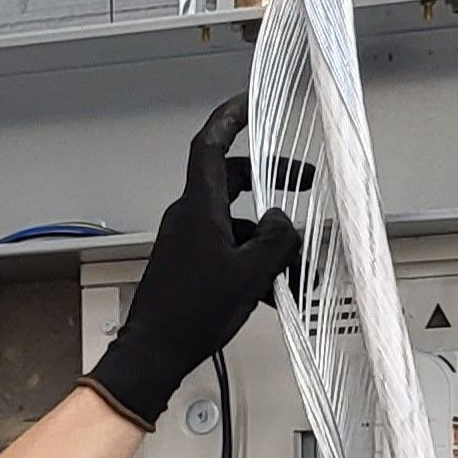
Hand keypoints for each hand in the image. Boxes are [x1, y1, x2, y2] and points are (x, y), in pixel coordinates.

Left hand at [81, 93, 301, 429]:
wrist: (154, 354)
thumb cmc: (192, 315)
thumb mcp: (250, 275)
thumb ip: (276, 240)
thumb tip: (283, 222)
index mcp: (200, 208)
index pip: (210, 144)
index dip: (230, 117)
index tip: (250, 102)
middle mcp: (190, 217)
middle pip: (232, 181)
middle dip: (270, 181)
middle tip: (302, 183)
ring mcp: (187, 241)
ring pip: (236, 224)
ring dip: (267, 241)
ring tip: (296, 270)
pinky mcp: (188, 264)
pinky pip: (227, 250)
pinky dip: (251, 263)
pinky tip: (274, 292)